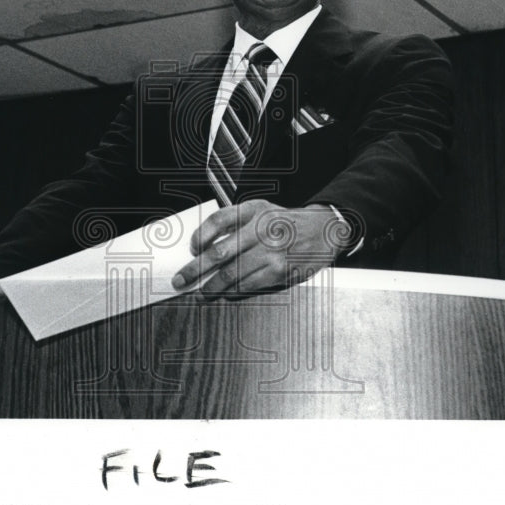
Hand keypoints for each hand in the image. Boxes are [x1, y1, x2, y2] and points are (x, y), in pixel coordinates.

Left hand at [172, 200, 348, 299]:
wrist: (324, 231)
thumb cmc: (285, 223)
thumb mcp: (262, 211)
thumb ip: (236, 223)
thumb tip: (204, 247)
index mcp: (254, 210)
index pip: (219, 220)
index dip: (201, 235)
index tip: (192, 248)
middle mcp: (262, 229)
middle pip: (220, 252)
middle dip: (195, 270)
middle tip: (181, 280)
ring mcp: (271, 252)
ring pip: (232, 274)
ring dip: (212, 287)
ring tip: (202, 293)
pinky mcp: (280, 271)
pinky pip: (249, 285)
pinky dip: (234, 292)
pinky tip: (226, 293)